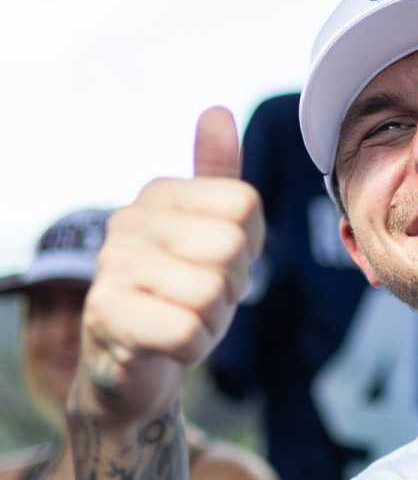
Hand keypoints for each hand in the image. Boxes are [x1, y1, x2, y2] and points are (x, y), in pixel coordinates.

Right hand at [73, 107, 264, 427]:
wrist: (131, 367)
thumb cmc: (178, 296)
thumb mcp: (210, 235)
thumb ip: (216, 178)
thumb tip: (216, 112)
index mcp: (158, 194)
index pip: (244, 203)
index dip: (247, 247)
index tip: (217, 265)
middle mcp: (128, 221)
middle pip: (229, 246)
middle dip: (230, 287)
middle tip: (201, 299)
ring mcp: (112, 266)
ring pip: (210, 290)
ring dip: (211, 319)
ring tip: (182, 319)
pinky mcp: (108, 315)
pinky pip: (188, 330)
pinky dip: (191, 347)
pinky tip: (167, 345)